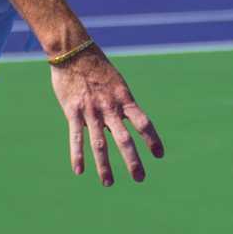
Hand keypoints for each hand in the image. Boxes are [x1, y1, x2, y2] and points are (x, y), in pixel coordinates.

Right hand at [48, 43, 163, 186]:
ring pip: (100, 143)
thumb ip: (119, 105)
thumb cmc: (96, 67)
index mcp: (124, 98)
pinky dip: (77, 155)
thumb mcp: (116, 83)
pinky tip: (79, 171)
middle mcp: (110, 107)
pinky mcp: (73, 111)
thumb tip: (121, 126)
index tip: (159, 155)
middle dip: (132, 160)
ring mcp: (91, 110)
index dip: (152, 139)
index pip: (143, 122)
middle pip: (124, 138)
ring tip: (109, 183)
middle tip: (140, 178)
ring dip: (105, 165)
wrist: (73, 50)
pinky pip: (76, 136)